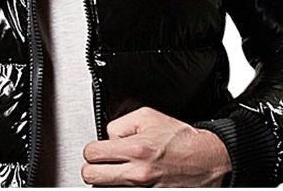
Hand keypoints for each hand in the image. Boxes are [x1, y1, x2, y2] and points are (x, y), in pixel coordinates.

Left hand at [81, 106, 231, 186]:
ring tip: (117, 171)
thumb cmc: (180, 138)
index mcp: (136, 149)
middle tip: (101, 162)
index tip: (98, 149)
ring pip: (105, 189)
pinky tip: (128, 179)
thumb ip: (120, 124)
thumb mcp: (147, 116)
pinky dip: (122, 186)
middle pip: (91, 176)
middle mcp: (138, 174)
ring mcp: (144, 190)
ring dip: (106, 180)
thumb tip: (107, 137)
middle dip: (92, 167)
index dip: (92, 149)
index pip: (92, 153)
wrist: (207, 159)